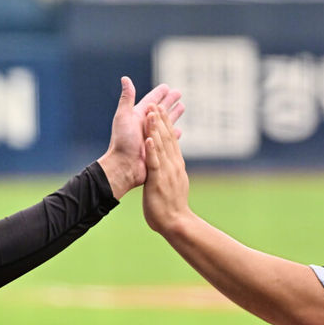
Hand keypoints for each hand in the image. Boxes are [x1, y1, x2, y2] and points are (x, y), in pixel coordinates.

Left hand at [97, 76, 183, 198]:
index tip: (167, 86)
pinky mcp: (157, 149)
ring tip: (182, 107)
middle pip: (160, 110)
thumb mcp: (123, 117)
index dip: (159, 93)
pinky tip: (180, 130)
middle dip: (169, 101)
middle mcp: (145, 126)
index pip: (151, 101)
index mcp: (138, 117)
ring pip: (166, 123)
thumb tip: (125, 78)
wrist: (124, 166)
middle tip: (179, 93)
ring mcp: (152, 137)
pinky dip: (174, 133)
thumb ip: (127, 98)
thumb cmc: (122, 142)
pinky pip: (168, 139)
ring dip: (174, 115)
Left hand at [142, 104, 191, 234]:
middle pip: (167, 137)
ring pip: (161, 146)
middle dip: (162, 119)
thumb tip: (171, 163)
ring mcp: (166, 171)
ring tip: (152, 113)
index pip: (171, 138)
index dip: (166, 122)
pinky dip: (152, 150)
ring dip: (156, 129)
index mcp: (174, 164)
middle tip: (158, 102)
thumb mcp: (172, 183)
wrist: (175, 222)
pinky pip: (154, 162)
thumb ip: (171, 170)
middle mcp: (172, 164)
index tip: (161, 108)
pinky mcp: (158, 180)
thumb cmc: (173, 206)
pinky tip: (148, 138)